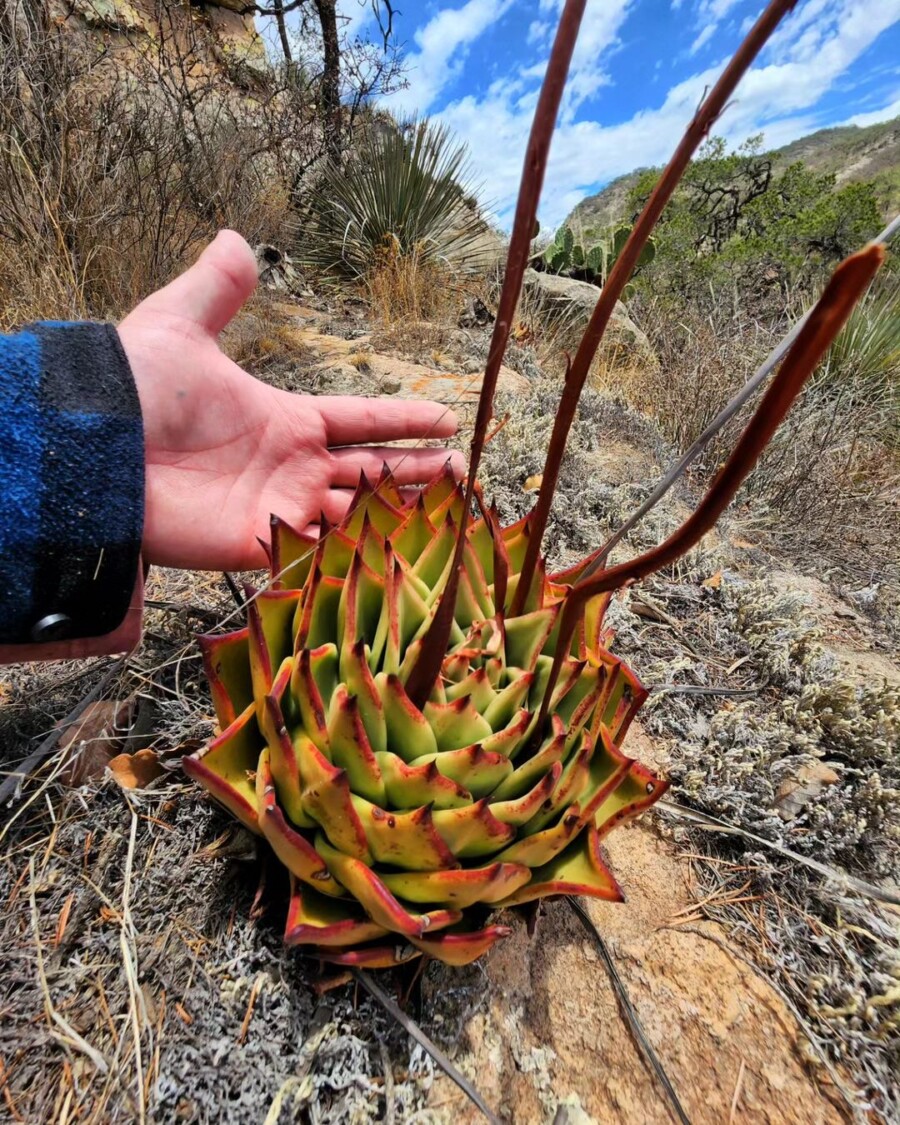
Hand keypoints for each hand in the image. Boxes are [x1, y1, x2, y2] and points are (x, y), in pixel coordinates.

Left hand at [118, 231, 461, 569]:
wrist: (96, 449)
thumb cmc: (138, 388)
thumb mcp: (179, 324)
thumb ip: (216, 290)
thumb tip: (234, 238)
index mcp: (286, 419)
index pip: (361, 420)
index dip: (406, 421)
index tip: (449, 420)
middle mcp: (292, 467)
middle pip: (374, 471)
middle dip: (421, 472)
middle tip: (466, 472)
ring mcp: (281, 508)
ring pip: (360, 515)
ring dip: (405, 513)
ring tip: (453, 508)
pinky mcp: (263, 545)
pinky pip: (325, 552)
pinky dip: (363, 552)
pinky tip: (406, 550)